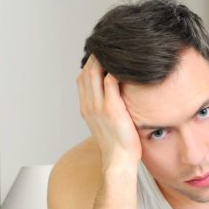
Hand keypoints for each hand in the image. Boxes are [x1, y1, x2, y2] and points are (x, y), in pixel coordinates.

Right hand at [77, 55, 141, 169]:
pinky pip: (110, 82)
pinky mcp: (111, 109)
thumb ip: (106, 109)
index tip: (101, 55)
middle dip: (96, 56)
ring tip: (117, 50)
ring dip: (104, 59)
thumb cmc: (117, 145)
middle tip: (110, 47)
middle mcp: (89, 105)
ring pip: (95, 73)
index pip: (82, 79)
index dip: (90, 64)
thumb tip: (115, 98)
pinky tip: (126, 64)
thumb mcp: (106, 124)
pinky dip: (116, 70)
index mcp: (86, 109)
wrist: (118, 161)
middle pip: (86, 72)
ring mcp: (98, 107)